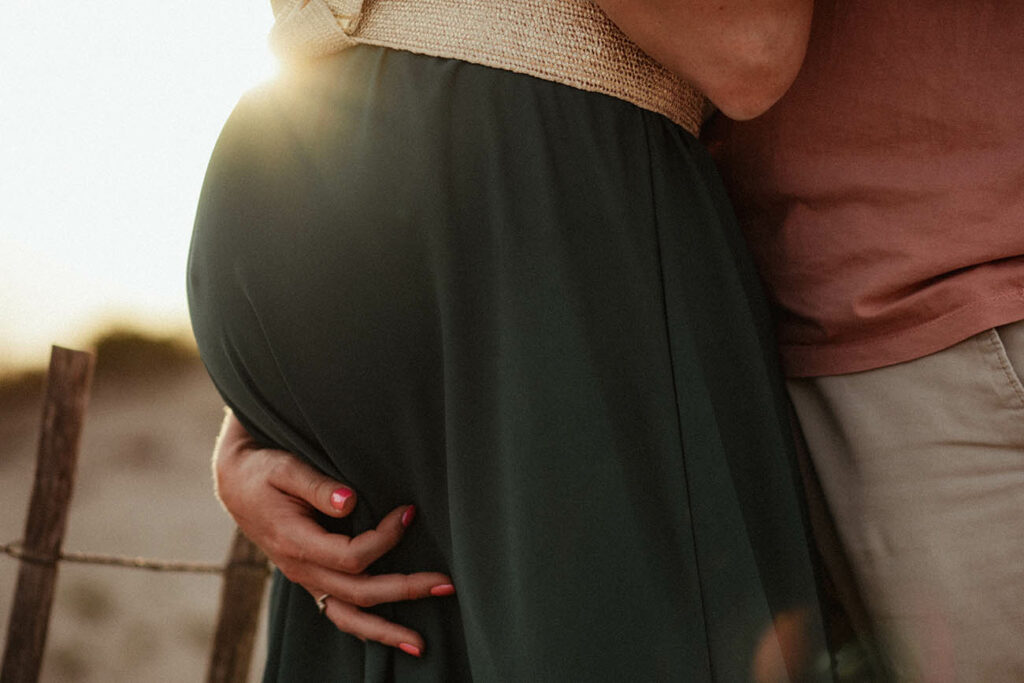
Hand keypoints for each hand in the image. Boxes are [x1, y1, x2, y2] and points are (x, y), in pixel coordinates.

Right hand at [212, 409, 454, 655]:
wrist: (235, 484)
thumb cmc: (263, 471)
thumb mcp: (284, 468)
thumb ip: (316, 484)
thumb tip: (349, 499)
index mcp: (296, 542)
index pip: (351, 556)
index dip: (385, 539)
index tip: (409, 513)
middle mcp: (301, 569)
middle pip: (359, 593)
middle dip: (405, 590)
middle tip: (446, 583)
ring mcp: (306, 579)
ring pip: (347, 617)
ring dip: (385, 631)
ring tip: (422, 645)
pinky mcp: (313, 579)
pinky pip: (340, 612)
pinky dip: (366, 627)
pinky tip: (393, 635)